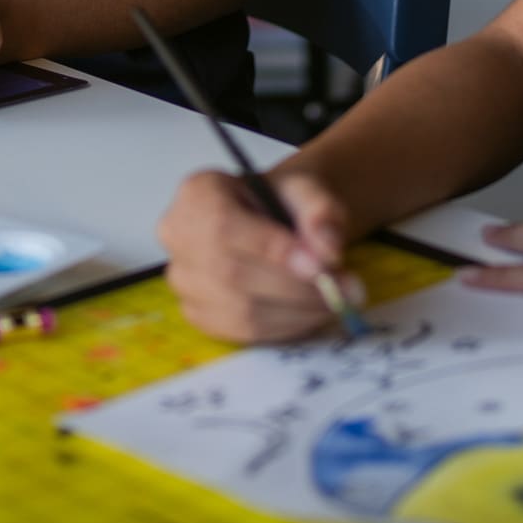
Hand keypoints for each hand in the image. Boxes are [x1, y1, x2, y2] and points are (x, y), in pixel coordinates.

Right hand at [158, 167, 360, 342]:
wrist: (275, 222)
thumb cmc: (283, 203)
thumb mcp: (308, 190)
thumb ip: (320, 211)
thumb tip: (327, 249)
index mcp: (197, 194)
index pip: (225, 227)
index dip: (271, 251)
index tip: (320, 266)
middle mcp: (178, 237)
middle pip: (231, 274)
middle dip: (295, 288)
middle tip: (344, 290)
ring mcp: (183, 281)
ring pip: (240, 310)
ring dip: (296, 312)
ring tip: (336, 301)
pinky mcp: (198, 315)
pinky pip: (243, 332)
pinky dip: (286, 327)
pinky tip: (312, 313)